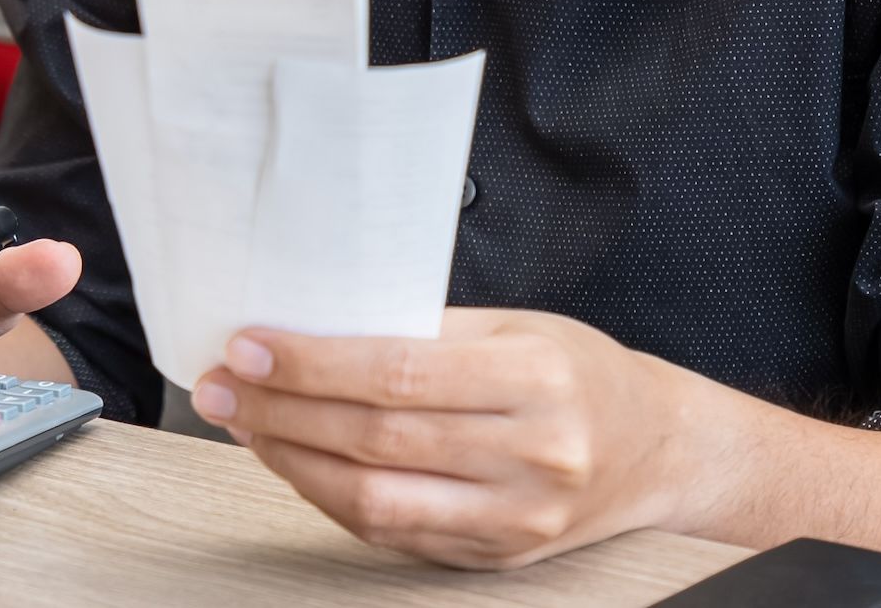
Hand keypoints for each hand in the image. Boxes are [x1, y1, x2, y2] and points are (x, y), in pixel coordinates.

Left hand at [189, 309, 695, 569]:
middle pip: (375, 439)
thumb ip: (424, 329)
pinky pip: (390, 532)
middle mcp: (531, 457)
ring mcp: (513, 519)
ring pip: (374, 500)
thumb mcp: (517, 326)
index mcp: (537, 381)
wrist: (657, 450)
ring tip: (245, 422)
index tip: (251, 346)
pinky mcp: (493, 557)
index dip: (312, 364)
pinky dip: (329, 496)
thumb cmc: (580, 374)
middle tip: (223, 385)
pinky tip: (295, 460)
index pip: (398, 374)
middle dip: (281, 410)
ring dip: (291, 460)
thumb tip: (314, 324)